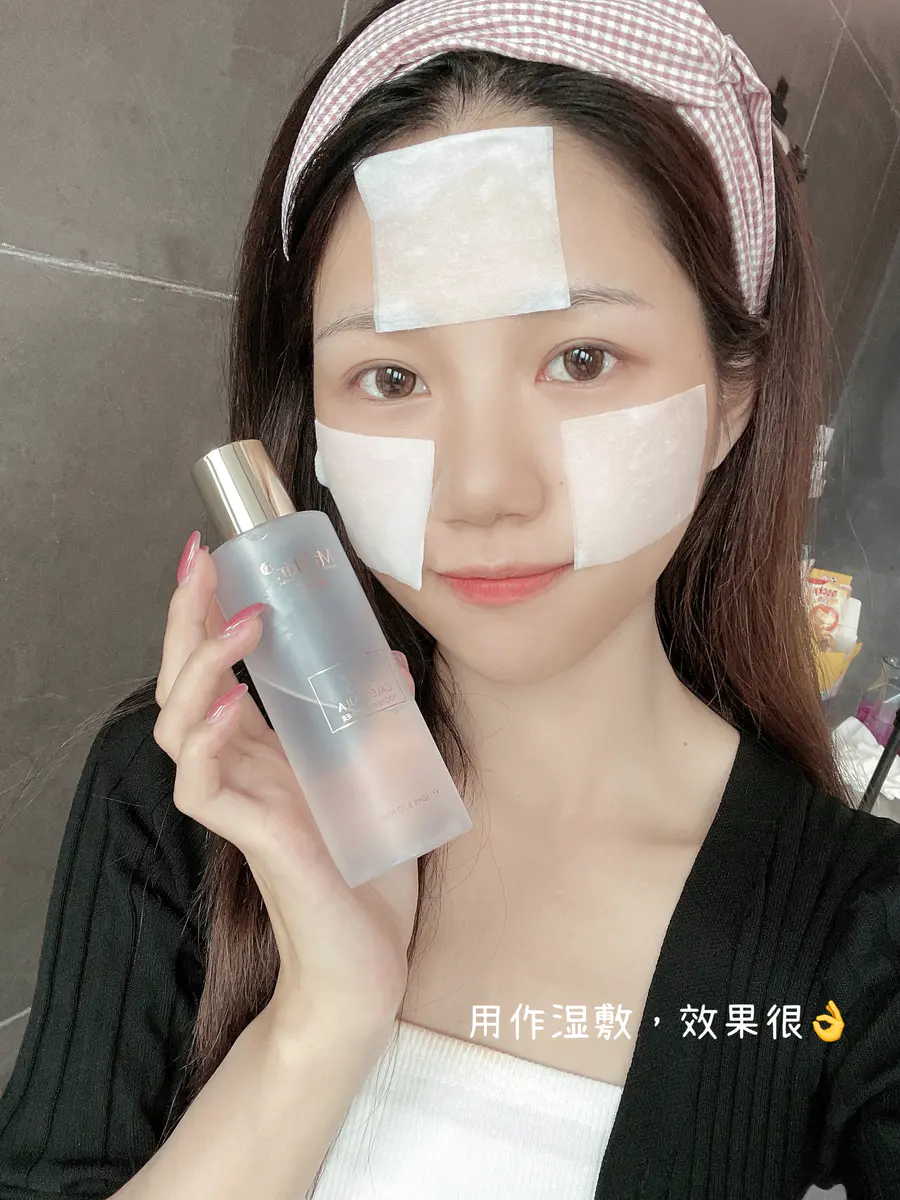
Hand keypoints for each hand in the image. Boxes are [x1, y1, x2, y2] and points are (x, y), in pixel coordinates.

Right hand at [153, 533, 419, 1031]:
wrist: (370, 963)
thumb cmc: (368, 874)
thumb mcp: (379, 777)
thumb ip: (377, 722)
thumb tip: (390, 660)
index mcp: (262, 751)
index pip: (213, 670)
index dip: (203, 614)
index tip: (215, 553)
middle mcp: (239, 769)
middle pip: (182, 683)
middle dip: (185, 619)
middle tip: (202, 561)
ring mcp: (239, 802)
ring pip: (178, 725)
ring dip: (201, 667)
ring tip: (238, 621)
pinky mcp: (252, 838)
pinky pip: (202, 784)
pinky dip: (210, 737)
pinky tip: (231, 701)